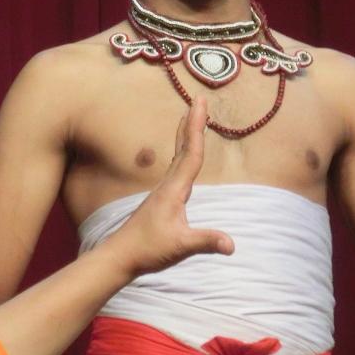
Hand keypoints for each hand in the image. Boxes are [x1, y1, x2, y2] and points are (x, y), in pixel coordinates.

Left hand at [105, 97, 234, 278]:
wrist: (121, 256)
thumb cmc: (148, 249)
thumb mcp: (180, 246)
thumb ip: (205, 241)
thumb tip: (232, 245)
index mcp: (174, 190)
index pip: (191, 154)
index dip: (198, 128)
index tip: (201, 105)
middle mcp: (168, 184)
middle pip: (184, 147)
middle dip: (192, 122)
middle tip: (199, 99)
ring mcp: (164, 190)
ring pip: (178, 155)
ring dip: (187, 134)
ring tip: (191, 117)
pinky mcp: (162, 198)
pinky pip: (176, 166)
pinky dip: (183, 152)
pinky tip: (184, 155)